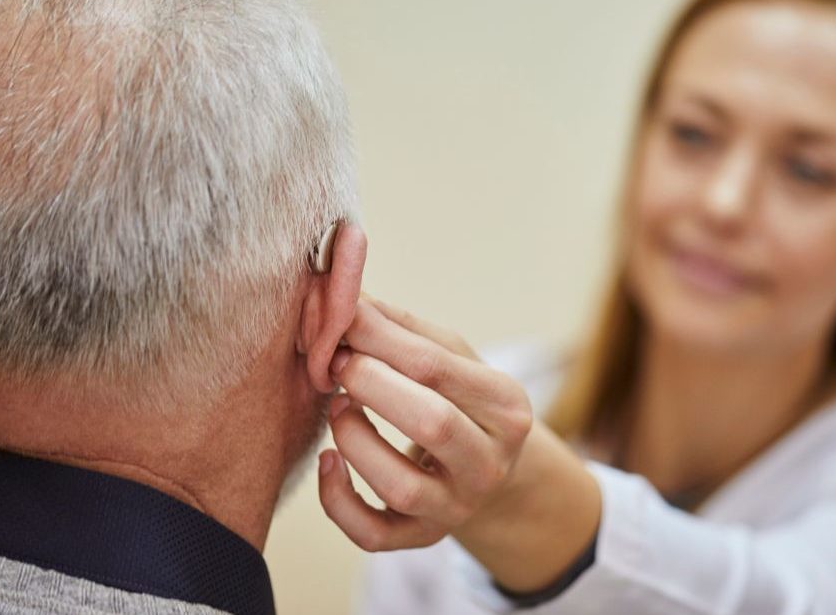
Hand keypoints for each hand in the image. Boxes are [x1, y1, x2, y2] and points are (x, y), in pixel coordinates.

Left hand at [317, 296, 533, 550]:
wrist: (485, 469)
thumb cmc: (459, 400)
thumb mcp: (450, 357)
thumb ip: (403, 328)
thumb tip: (346, 296)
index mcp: (506, 407)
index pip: (437, 367)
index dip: (379, 340)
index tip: (341, 320)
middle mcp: (490, 463)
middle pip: (431, 422)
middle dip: (371, 385)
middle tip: (337, 363)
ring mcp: (457, 507)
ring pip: (399, 484)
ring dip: (353, 438)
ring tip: (337, 407)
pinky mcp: (422, 538)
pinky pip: (373, 533)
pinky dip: (338, 499)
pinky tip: (329, 461)